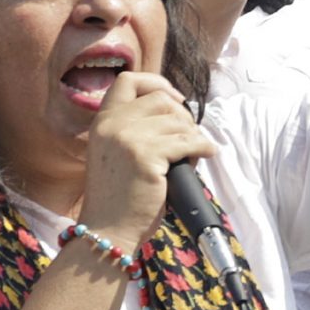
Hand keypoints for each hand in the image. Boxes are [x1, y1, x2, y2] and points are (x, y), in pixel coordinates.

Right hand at [77, 72, 214, 251]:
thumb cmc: (119, 195)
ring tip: (189, 157)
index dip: (156, 83)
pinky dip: (204, 148)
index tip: (175, 99)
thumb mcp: (115, 152)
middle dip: (182, 116)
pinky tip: (207, 154)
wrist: (109, 229)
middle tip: (187, 138)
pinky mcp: (146, 156)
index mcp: (102, 121)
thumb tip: (176, 110)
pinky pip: (189, 142)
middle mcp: (112, 125)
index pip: (128, 80)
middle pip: (161, 99)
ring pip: (178, 121)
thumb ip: (133, 128)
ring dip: (192, 137)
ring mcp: (128, 139)